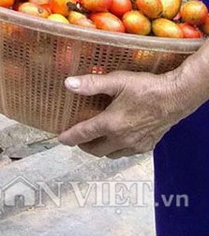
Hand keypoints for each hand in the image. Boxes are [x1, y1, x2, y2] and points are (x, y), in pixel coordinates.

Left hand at [57, 69, 185, 157]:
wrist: (175, 98)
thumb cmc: (145, 87)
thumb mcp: (117, 81)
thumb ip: (92, 83)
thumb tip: (68, 83)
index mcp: (110, 124)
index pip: (84, 134)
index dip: (69, 137)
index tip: (60, 139)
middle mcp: (121, 139)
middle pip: (96, 150)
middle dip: (84, 145)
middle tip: (78, 137)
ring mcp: (135, 145)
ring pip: (111, 154)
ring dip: (100, 149)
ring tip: (96, 138)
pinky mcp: (147, 146)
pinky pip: (126, 153)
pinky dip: (117, 149)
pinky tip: (118, 138)